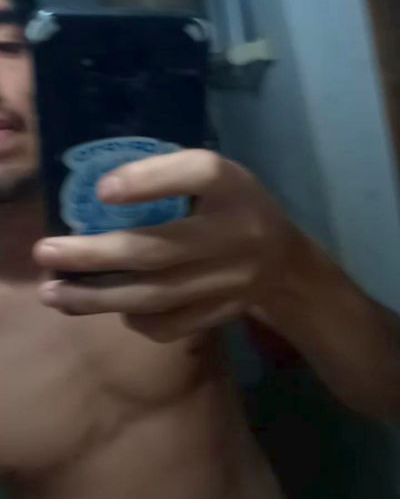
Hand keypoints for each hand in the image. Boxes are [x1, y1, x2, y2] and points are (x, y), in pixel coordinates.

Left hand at [34, 151, 292, 341]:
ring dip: (98, 297)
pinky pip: (168, 325)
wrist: (284, 262)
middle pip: (157, 250)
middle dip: (94, 256)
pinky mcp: (223, 314)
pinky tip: (107, 307)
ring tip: (55, 293)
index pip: (196, 173)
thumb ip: (166, 177)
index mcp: (231, 185)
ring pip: (156, 296)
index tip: (102, 191)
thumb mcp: (211, 175)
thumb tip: (98, 196)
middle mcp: (234, 233)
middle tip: (45, 256)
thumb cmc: (233, 207)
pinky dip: (133, 318)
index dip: (147, 181)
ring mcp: (230, 281)